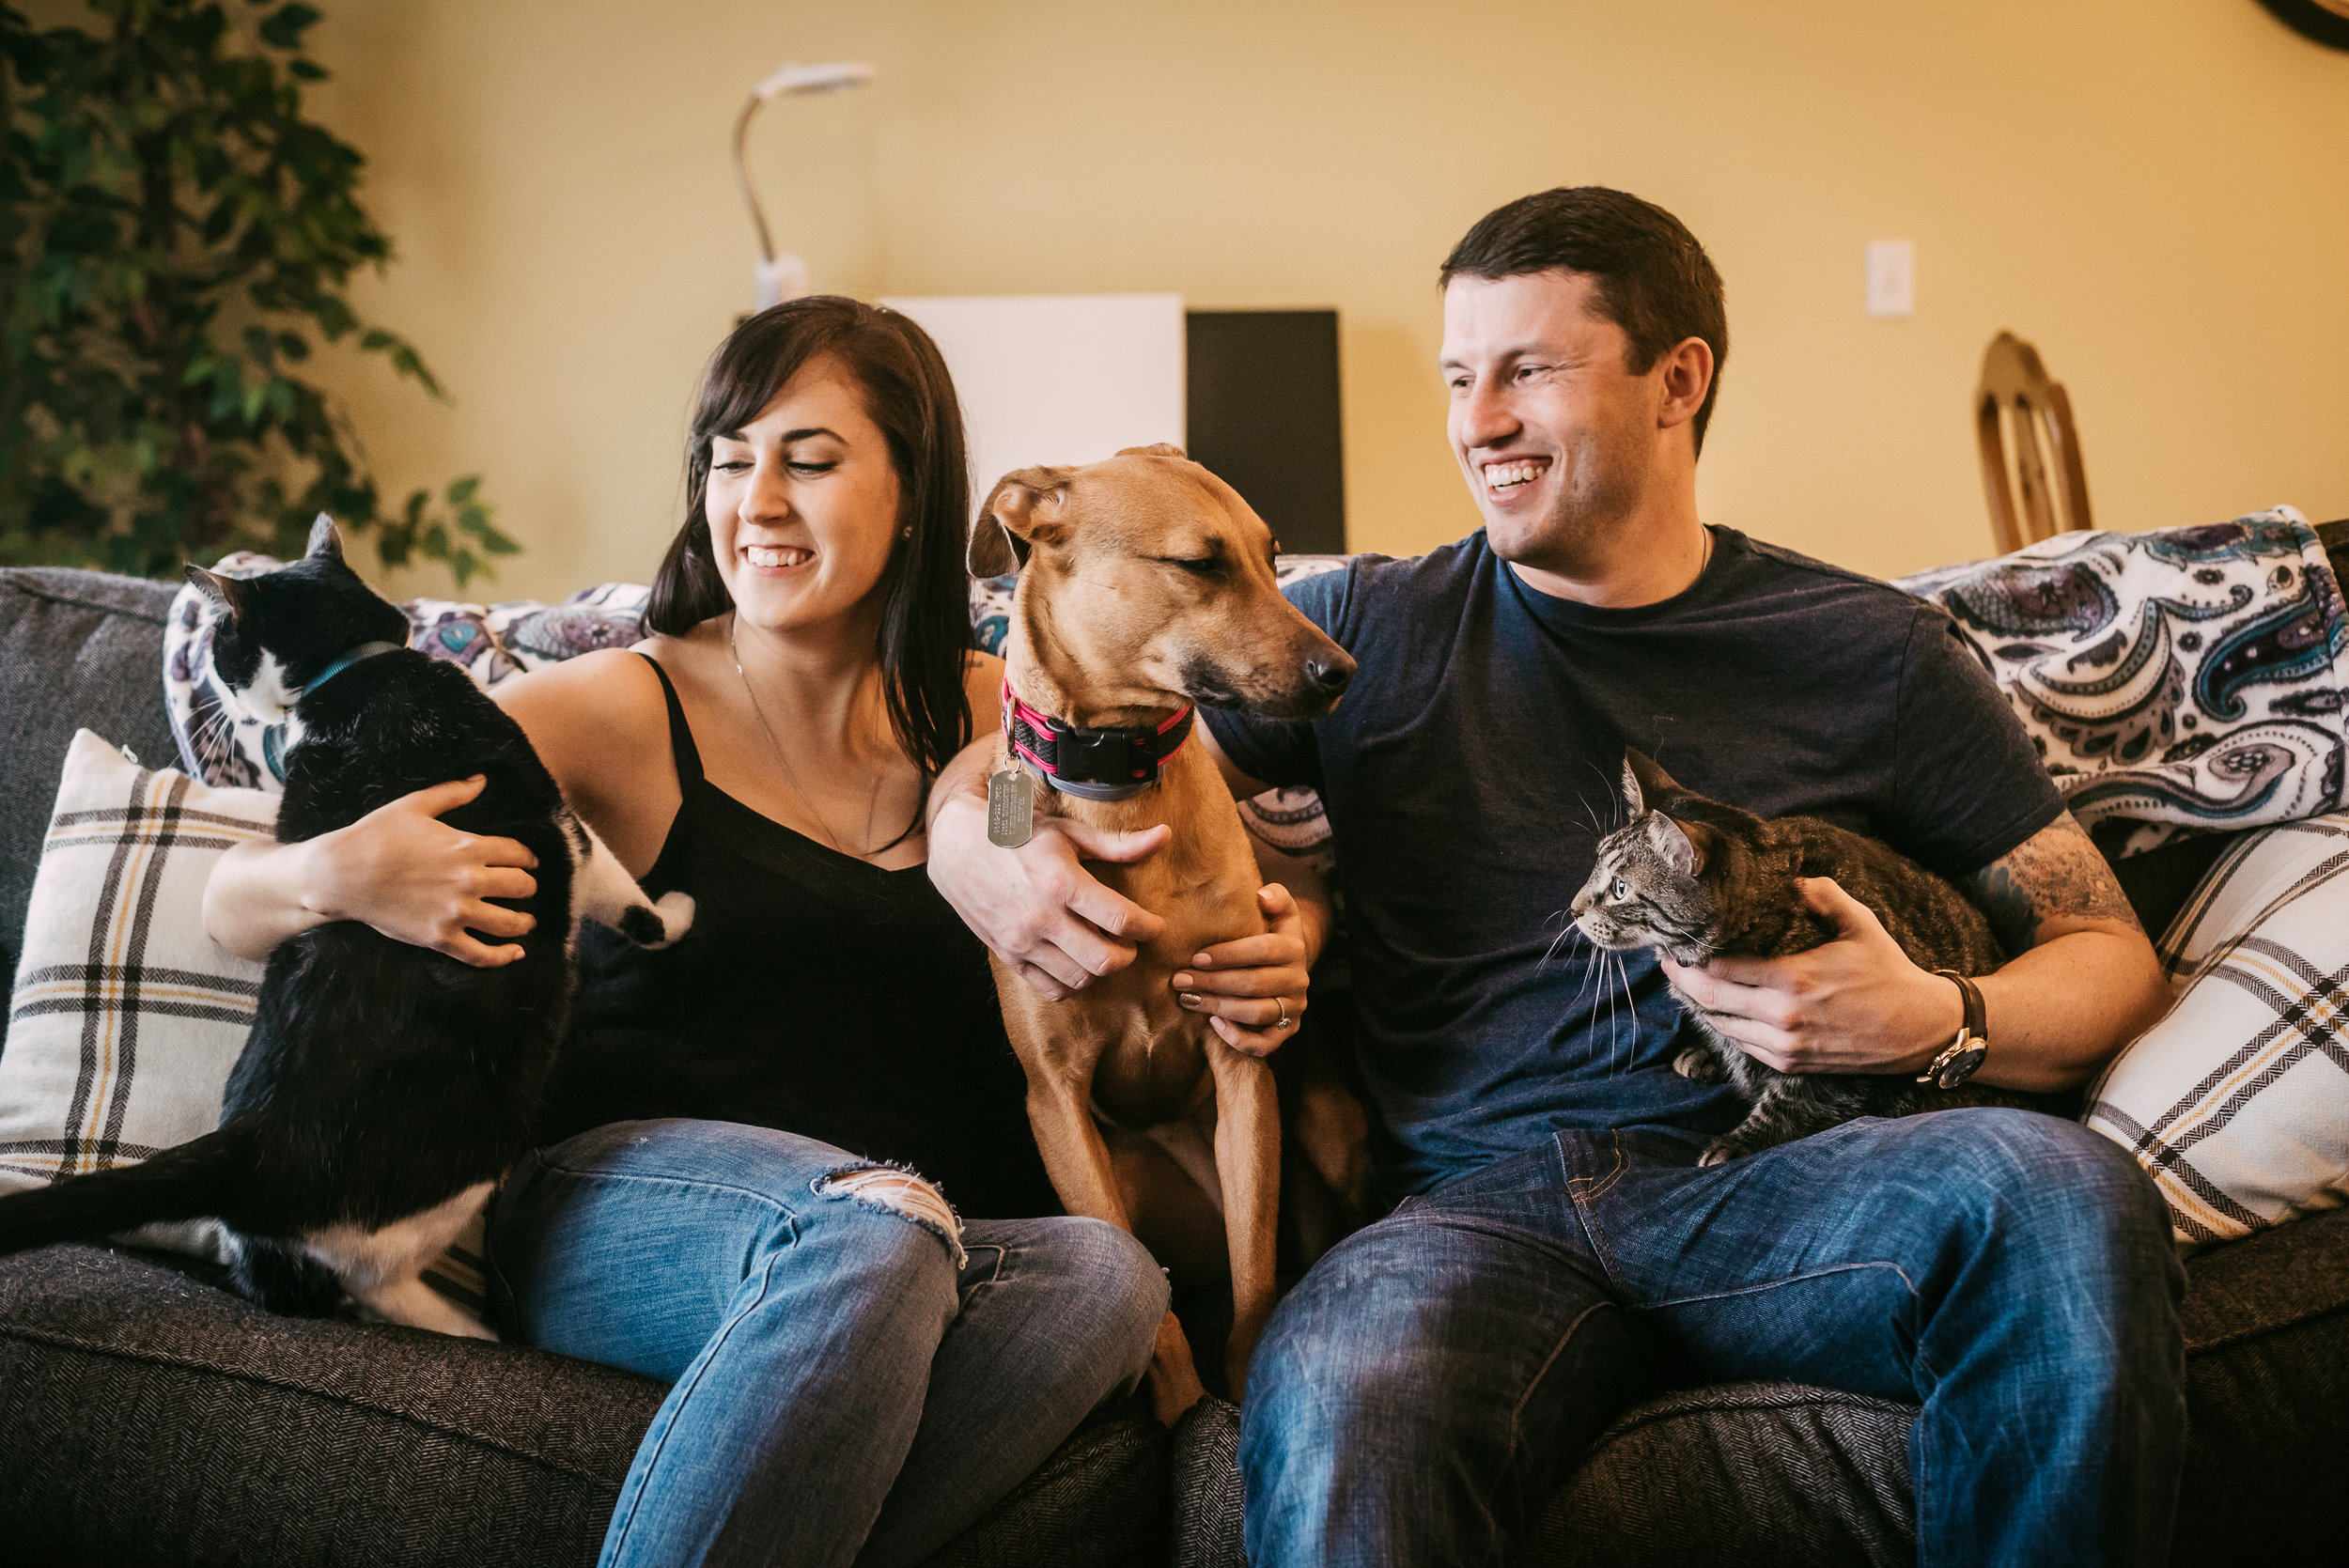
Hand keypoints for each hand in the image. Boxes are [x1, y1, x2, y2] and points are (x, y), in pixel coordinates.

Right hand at [306, 776, 540, 966]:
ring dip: (524, 922)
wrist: (341, 874)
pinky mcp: (439, 938)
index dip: (527, 858)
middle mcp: (469, 881)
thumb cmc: (376, 836)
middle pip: (521, 887)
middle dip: (527, 887)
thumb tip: (482, 780)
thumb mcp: (415, 805)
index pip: (518, 854)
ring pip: (510, 923)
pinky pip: (481, 954)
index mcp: (468, 847)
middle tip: (525, 889)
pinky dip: (503, 957)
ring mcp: (455, 913)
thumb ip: (453, 793)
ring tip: (527, 922)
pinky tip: (516, 953)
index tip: (529, 863)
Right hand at [928, 784, 1170, 998]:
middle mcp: (1041, 917)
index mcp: (1061, 882)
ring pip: (1080, 979)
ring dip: (1101, 969)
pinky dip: (1072, 983)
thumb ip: (1117, 844)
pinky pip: (1050, 988)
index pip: (1121, 920)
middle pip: (1105, 960)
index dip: (1149, 927)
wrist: (957, 846)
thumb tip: (1164, 836)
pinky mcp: (1008, 956)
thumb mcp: (1067, 832)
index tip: (1154, 925)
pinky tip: (1076, 961)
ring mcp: (1022, 941)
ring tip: (1103, 947)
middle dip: (1129, 954)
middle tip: (1130, 940)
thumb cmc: (1017, 834)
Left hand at [1173, 883, 1317, 1057]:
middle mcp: (1298, 980)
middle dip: (1213, 982)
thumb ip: (1275, 897)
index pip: (1263, 950)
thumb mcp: (1278, 912)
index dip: (1229, 954)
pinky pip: (1264, 1044)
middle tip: (1179, 980)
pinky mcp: (1287, 1031)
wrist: (1286, 966)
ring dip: (1217, 1007)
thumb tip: (1262, 895)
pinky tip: (1213, 1024)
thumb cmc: (1270, 934)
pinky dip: (1238, 1038)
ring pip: (1255, 1013)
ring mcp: (1293, 1008)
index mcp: (1294, 948)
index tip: (1196, 957)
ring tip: (1187, 999)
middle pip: (1254, 984)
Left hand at [1658, 877, 1961, 1074]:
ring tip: (1688, 981)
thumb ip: (1823, 895)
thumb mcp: (1860, 923)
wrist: (1919, 1028)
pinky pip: (1742, 1043)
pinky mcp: (1790, 1064)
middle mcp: (1782, 1016)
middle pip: (1709, 998)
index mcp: (1793, 978)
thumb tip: (1793, 880)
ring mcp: (1785, 1045)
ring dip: (1700, 1003)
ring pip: (1721, 1024)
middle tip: (1669, 961)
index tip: (1677, 941)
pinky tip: (1720, 1007)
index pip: (1720, 968)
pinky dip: (1725, 1024)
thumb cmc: (1889, 972)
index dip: (1691, 956)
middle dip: (1682, 979)